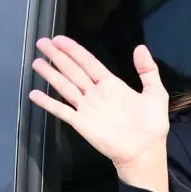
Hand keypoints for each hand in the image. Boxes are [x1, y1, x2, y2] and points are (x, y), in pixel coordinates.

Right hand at [29, 37, 169, 191]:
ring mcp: (87, 108)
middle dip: (57, 56)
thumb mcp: (155, 92)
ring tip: (36, 62)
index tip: (60, 40)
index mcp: (112, 84)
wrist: (145, 151)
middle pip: (72, 70)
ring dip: (50, 74)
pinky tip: (34, 94)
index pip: (88, 62)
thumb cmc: (152, 124)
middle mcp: (96, 93)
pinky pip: (61, 110)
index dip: (74, 50)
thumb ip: (148, 70)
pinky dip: (48, 103)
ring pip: (64, 86)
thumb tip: (140, 47)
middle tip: (42, 42)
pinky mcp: (81, 123)